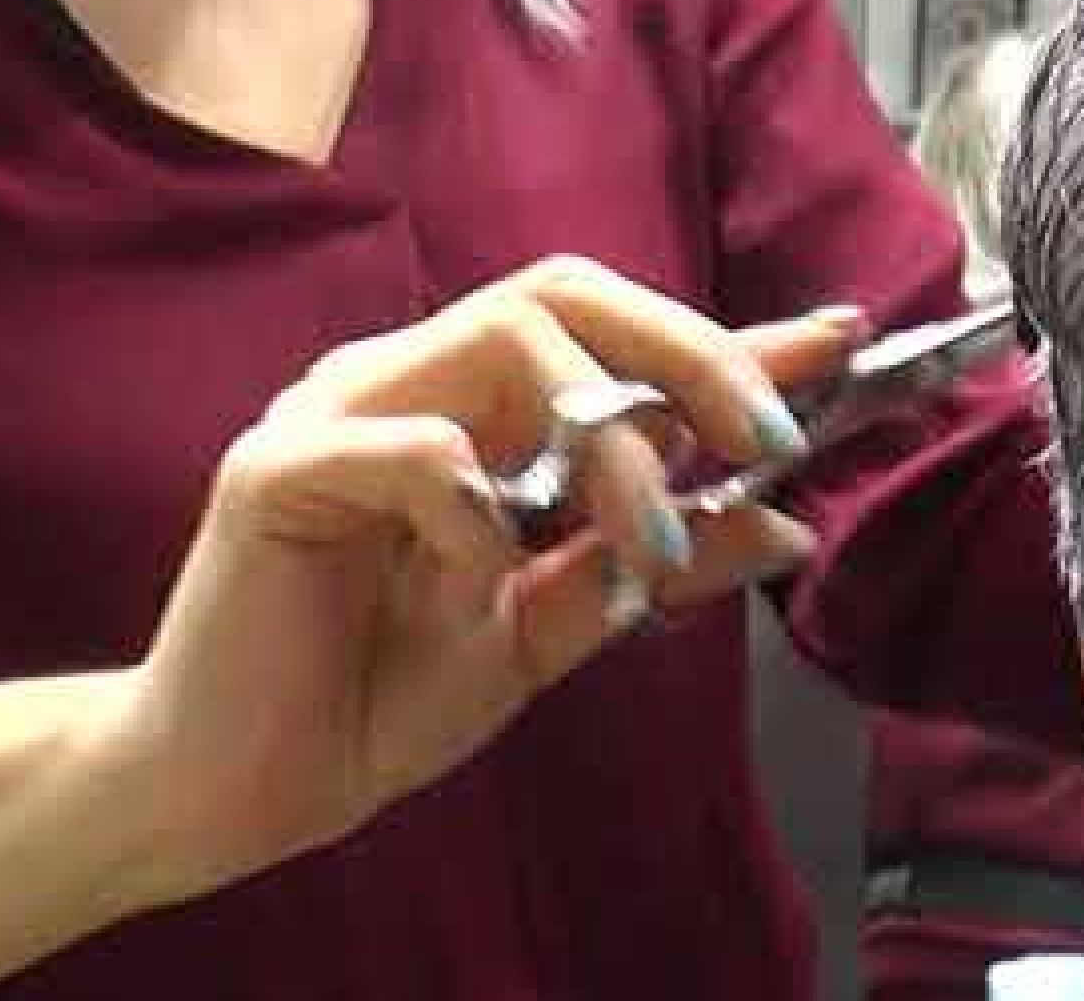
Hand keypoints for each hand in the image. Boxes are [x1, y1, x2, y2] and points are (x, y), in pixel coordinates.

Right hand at [107, 257, 865, 907]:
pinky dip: (478, 509)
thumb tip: (786, 524)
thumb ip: (656, 568)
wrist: (245, 791)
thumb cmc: (384, 694)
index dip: (728, 339)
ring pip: (508, 337)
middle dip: (689, 356)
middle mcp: (411, 379)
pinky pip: (414, 445)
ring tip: (648, 545)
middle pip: (568, 292)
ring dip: (608, 439)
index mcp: (475, 410)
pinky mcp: (276, 466)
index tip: (838, 341)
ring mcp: (339, 409)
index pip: (615, 339)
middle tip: (767, 442)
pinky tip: (479, 581)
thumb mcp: (554, 628)